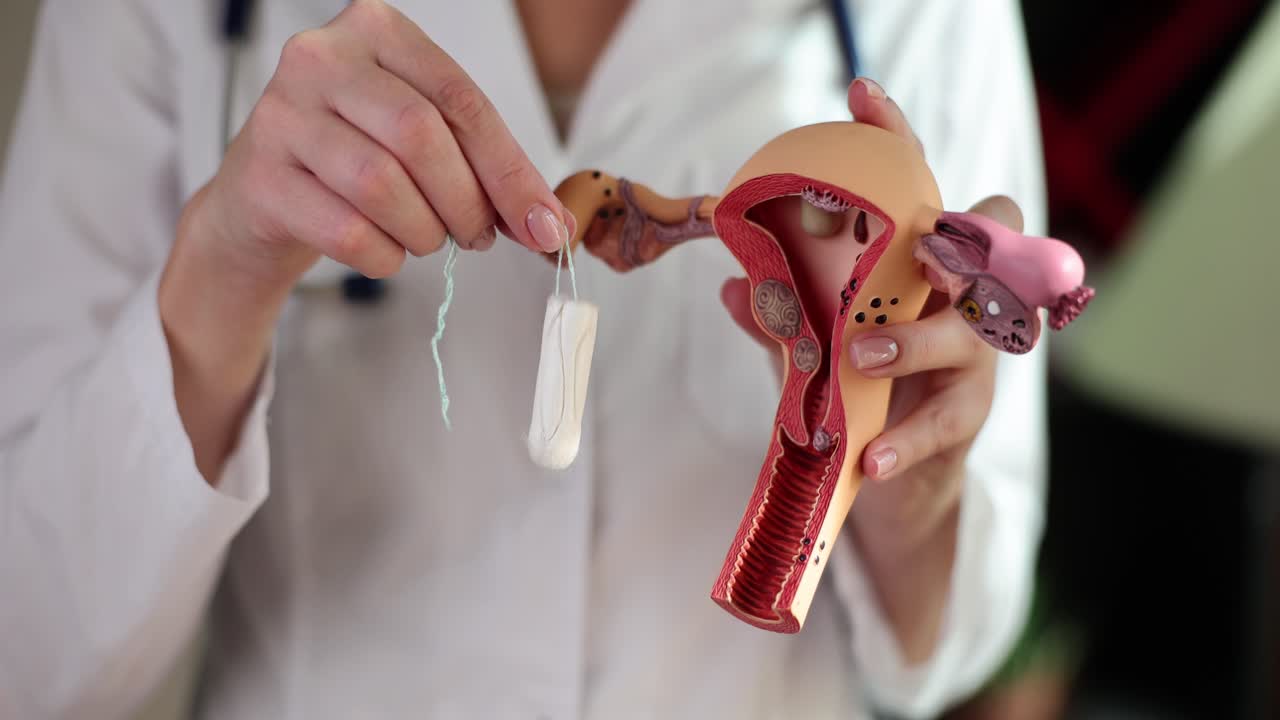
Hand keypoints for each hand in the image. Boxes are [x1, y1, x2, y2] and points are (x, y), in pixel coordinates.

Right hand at [158, 0, 573, 481]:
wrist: (263, 200)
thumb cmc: (355, 160)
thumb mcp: (423, 142)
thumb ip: (487, 170)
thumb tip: (550, 226)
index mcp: (376, 31)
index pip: (461, 99)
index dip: (510, 171)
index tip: (544, 226)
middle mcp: (320, 59)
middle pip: (421, 136)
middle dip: (467, 202)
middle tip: (478, 236)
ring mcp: (280, 115)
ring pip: (381, 184)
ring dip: (424, 231)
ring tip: (428, 239)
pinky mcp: (259, 178)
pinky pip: (345, 229)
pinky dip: (383, 255)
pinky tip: (385, 251)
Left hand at [721, 78, 1015, 660]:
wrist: (894, 477)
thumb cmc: (858, 391)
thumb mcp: (811, 348)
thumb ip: (783, 318)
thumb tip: (736, 286)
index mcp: (917, 263)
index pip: (919, 188)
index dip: (896, 140)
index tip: (860, 96)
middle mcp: (957, 296)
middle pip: (988, 236)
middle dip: (954, 235)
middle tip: (907, 253)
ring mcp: (971, 355)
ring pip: (970, 329)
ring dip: (915, 339)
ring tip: (861, 359)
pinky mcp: (968, 415)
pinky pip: (949, 420)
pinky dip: (908, 440)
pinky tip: (874, 458)